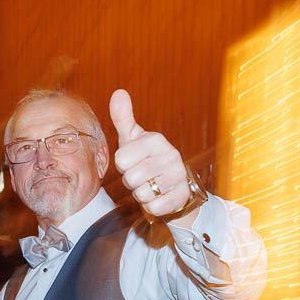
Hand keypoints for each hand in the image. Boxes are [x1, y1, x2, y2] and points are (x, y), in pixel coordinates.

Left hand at [110, 89, 189, 218]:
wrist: (172, 183)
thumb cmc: (145, 158)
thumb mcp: (132, 138)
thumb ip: (123, 117)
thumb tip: (118, 92)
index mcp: (156, 140)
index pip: (120, 159)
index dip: (122, 164)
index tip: (132, 161)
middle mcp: (171, 155)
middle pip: (130, 178)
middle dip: (130, 181)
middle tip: (140, 176)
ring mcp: (178, 176)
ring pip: (141, 193)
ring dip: (140, 193)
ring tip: (149, 185)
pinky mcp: (181, 196)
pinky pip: (153, 207)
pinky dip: (150, 206)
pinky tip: (158, 196)